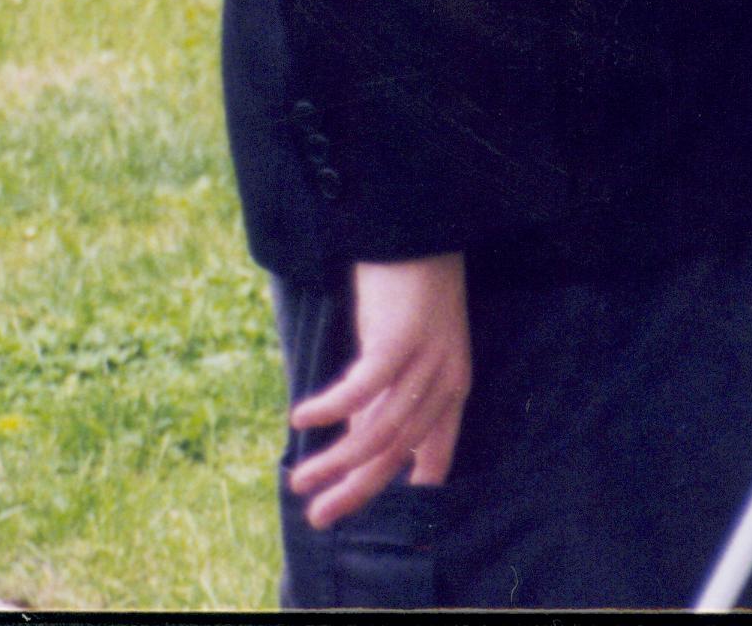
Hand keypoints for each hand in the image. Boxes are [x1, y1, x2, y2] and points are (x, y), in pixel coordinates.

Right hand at [288, 252, 469, 528]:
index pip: (435, 452)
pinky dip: (330, 409)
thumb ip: (386, 397)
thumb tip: (356, 441)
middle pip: (398, 451)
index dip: (408, 486)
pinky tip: (300, 420)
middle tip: (318, 518)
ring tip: (299, 480)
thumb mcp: (402, 353)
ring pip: (378, 430)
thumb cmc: (407, 294)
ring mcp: (425, 360)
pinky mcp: (400, 338)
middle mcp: (444, 379)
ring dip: (335, 461)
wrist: (416, 232)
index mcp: (451, 387)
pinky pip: (362, 388)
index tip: (375, 512)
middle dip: (356, 489)